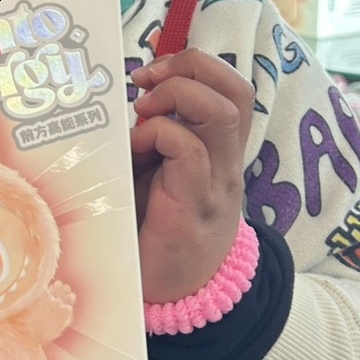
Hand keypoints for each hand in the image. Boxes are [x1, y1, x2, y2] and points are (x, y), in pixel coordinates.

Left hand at [129, 50, 254, 305]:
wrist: (175, 295)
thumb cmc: (157, 227)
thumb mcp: (158, 171)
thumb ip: (153, 137)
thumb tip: (122, 100)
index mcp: (221, 148)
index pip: (232, 87)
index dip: (194, 64)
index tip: (151, 73)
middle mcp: (228, 160)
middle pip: (236, 89)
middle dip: (188, 69)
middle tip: (146, 84)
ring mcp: (216, 182)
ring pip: (221, 112)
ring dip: (174, 98)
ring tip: (143, 115)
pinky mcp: (194, 205)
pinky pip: (189, 150)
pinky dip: (158, 135)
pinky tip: (136, 152)